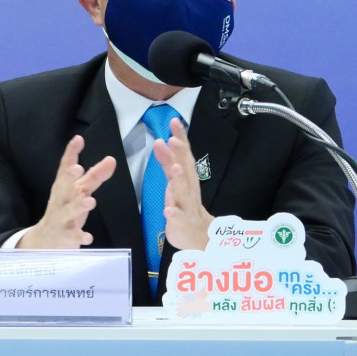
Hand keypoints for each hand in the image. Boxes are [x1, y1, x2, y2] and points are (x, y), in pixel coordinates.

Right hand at [18, 135, 116, 248]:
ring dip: (78, 206)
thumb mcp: (80, 191)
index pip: (65, 167)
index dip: (71, 153)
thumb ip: (95, 176)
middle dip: (69, 178)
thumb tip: (112, 159)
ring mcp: (60, 219)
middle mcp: (60, 200)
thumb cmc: (65, 210)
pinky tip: (88, 237)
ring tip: (90, 201)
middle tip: (77, 168)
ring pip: (68, 212)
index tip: (78, 139)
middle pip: (63, 187)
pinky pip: (72, 237)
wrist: (45, 240)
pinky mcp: (64, 237)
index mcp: (63, 186)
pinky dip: (79, 237)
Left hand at [152, 117, 213, 250]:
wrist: (196, 234)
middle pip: (185, 168)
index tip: (174, 121)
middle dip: (180, 154)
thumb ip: (167, 162)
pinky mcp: (182, 222)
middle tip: (172, 139)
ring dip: (179, 179)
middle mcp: (188, 187)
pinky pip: (178, 217)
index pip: (183, 153)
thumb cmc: (184, 203)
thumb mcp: (175, 179)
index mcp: (186, 176)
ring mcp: (186, 204)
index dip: (180, 137)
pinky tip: (168, 210)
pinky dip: (174, 213)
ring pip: (183, 191)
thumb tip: (159, 141)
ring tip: (175, 168)